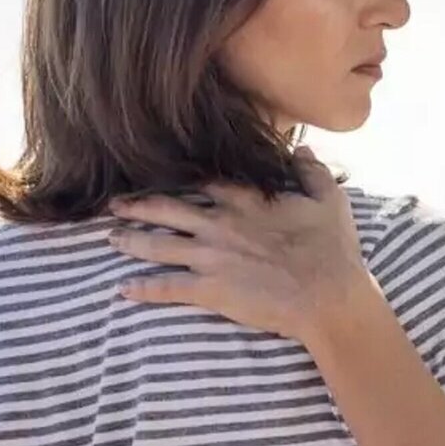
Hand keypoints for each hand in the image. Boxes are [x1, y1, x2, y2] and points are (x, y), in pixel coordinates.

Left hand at [108, 150, 376, 345]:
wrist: (328, 296)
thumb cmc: (333, 250)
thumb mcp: (330, 200)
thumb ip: (312, 171)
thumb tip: (302, 149)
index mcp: (246, 201)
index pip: (205, 183)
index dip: (182, 180)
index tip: (164, 177)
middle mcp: (220, 224)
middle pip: (168, 210)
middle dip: (139, 206)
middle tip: (115, 205)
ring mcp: (211, 257)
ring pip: (159, 246)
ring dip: (132, 241)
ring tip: (112, 239)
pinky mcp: (210, 289)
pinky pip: (168, 288)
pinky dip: (144, 289)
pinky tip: (123, 290)